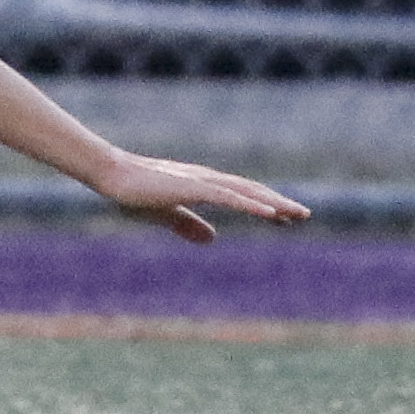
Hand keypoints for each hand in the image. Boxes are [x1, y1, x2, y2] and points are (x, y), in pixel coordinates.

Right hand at [85, 152, 309, 243]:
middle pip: (250, 190)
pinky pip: (230, 197)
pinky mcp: (193, 187)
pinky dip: (252, 204)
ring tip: (297, 214)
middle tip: (304, 215)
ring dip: (273, 203)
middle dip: (278, 203)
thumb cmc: (131, 191)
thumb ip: (187, 225)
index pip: (240, 194)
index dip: (263, 205)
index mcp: (200, 185)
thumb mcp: (164, 214)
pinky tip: (271, 213)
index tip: (285, 217)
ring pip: (246, 192)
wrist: (110, 174)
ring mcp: (201, 182)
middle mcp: (207, 179)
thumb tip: (212, 240)